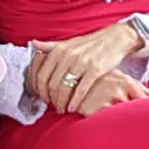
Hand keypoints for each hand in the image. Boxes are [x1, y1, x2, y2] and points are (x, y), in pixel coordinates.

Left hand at [27, 28, 143, 114]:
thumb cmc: (90, 44)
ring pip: (64, 88)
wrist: (115, 39)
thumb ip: (50, 46)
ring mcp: (82, 62)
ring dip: (62, 102)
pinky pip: (81, 89)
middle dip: (51, 99)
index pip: (41, 75)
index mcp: (59, 50)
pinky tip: (73, 108)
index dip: (40, 91)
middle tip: (54, 107)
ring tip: (63, 109)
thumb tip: (33, 43)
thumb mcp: (68, 43)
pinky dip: (75, 101)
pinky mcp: (95, 69)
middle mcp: (68, 55)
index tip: (43, 99)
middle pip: (52, 84)